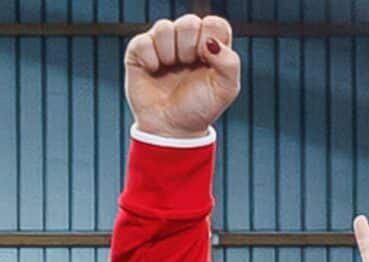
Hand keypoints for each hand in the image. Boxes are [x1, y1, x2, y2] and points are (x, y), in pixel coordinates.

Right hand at [125, 15, 241, 140]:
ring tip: (169, 70)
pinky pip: (142, 41)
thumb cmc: (200, 108)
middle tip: (186, 68)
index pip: (213, 24)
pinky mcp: (139, 52)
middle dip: (188, 49)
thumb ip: (229, 62)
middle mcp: (186, 39)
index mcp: (210, 42)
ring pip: (163, 28)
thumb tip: (209, 42)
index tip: (206, 62)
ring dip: (168, 54)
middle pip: (188, 23)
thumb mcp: (226, 89)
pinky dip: (149, 58)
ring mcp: (162, 44)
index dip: (209, 42)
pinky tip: (153, 70)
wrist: (171, 130)